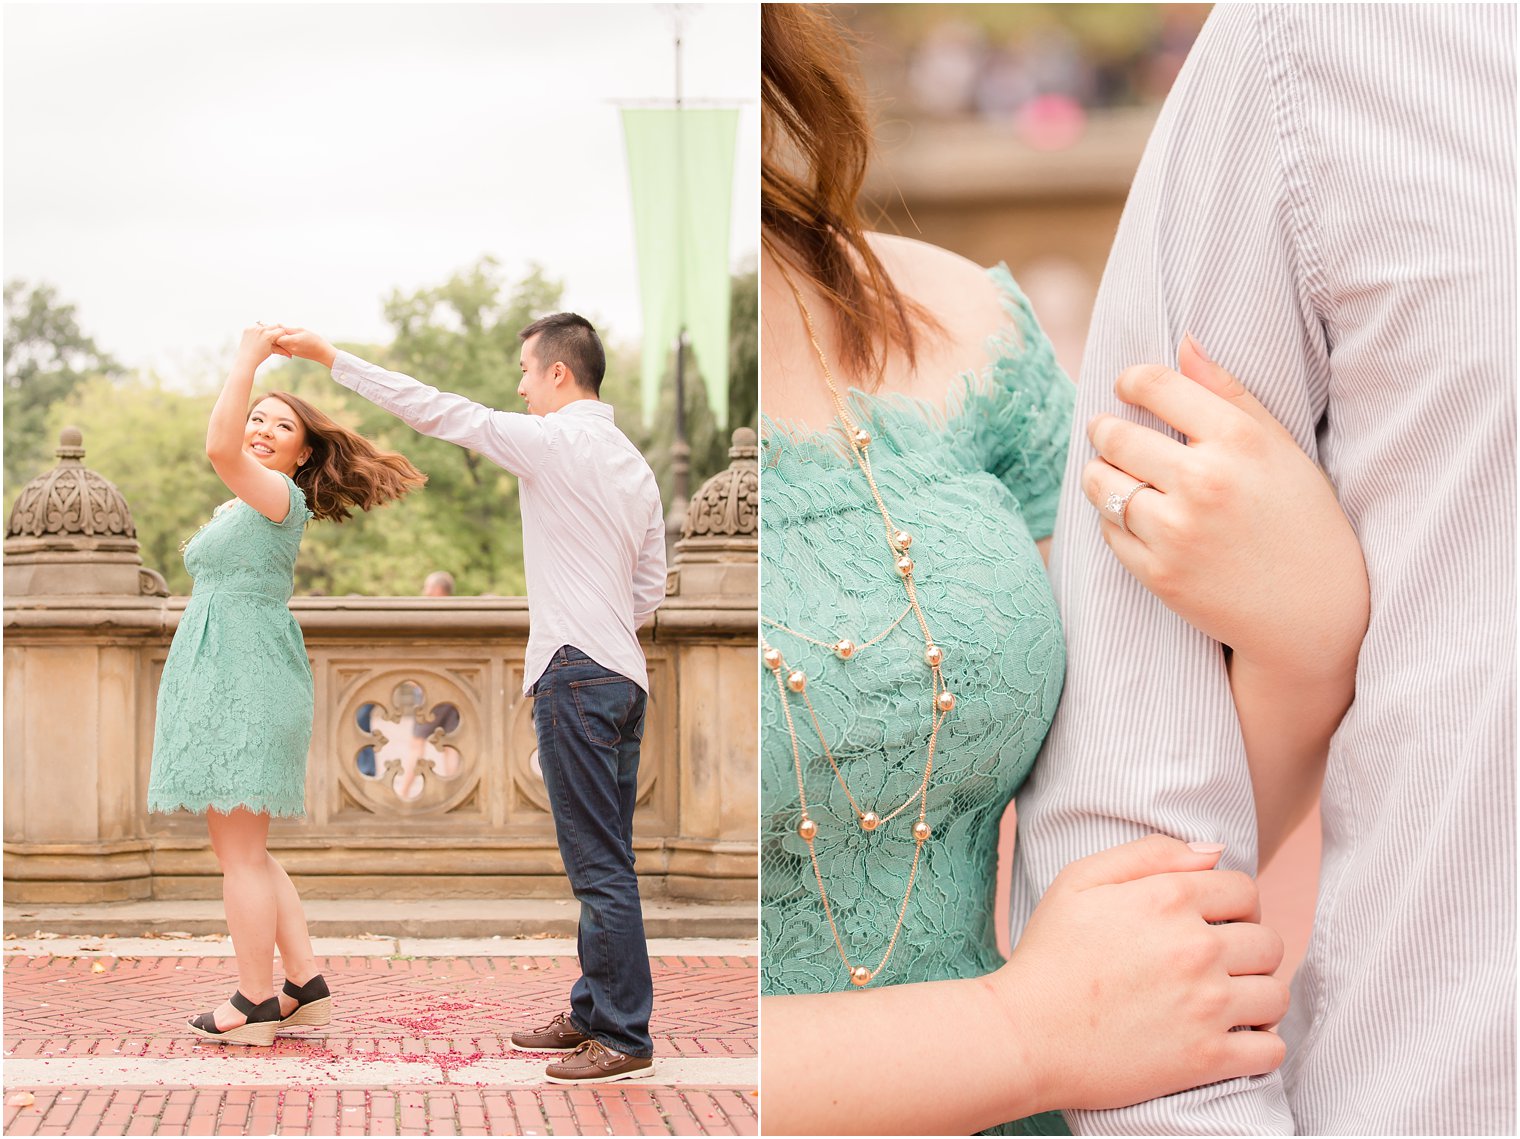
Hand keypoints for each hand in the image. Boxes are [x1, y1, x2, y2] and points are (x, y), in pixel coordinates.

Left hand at [236, 323, 286, 365]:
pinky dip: (258, 330)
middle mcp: (261, 330)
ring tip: (266, 337)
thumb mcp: (272, 351)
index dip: (283, 335)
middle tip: (276, 336)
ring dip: (267, 329)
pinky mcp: (247, 328)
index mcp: (268, 336)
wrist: (245, 359)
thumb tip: (291, 356)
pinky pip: (256, 326)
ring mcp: (253, 328)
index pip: (281, 331)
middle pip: (274, 326)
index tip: (283, 338)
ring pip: (265, 325)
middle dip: (276, 331)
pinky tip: (258, 336)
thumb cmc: (260, 356)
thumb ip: (282, 350)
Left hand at [275, 328, 336, 368]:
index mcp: (293, 341)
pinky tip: (290, 338)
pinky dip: (284, 342)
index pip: (276, 337)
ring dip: (280, 339)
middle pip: (276, 342)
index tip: (279, 328)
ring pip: (279, 345)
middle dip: (276, 335)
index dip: (275, 332)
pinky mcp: (293, 354)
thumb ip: (289, 329)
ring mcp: (291, 352)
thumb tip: (278, 325)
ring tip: (285, 333)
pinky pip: (284, 347)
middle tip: (280, 330)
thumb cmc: (315, 340)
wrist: (323, 353)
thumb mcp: (302, 330)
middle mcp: (290, 348)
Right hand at [1004, 834, 1287, 1110]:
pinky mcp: (1207, 1058)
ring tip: (1225, 1002)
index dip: (1233, 905)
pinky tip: (1232, 1039)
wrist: (1024, 1035)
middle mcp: (1196, 948)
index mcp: (1168, 898)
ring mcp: (1206, 1005)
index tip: (1212, 923)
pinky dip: (1259, 1045)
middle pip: (1268, 941)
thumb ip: (1149, 853)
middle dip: (1247, 949)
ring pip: (1275, 994)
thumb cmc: (1048, 953)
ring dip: (1257, 996)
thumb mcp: (1079, 880)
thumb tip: (1215, 851)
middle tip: (1215, 964)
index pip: (1246, 890)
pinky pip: (1271, 1049)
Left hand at [1082, 336, 1369, 681]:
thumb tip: (1183, 339)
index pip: (1155, 386)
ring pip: (1101, 483)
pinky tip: (1136, 516)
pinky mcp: (1158, 574)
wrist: (1314, 609)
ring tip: (1115, 472)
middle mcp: (1203, 482)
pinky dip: (1115, 518)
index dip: (1131, 381)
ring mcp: (1177, 531)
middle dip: (1104, 428)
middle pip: (1115, 435)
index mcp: (1238, 441)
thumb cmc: (1298, 516)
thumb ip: (1227, 391)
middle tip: (1108, 430)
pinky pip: (1109, 530)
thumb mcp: (1278, 446)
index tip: (1127, 387)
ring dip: (1100, 473)